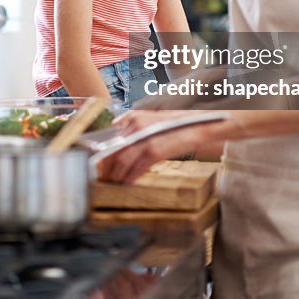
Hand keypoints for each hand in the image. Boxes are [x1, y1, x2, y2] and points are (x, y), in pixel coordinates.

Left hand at [97, 110, 222, 183]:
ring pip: (123, 161)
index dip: (106, 153)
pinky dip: (131, 176)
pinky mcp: (154, 151)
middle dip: (109, 165)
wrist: (196, 127)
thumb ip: (135, 127)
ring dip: (118, 174)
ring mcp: (145, 139)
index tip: (102, 162)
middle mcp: (136, 127)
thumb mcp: (152, 119)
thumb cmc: (175, 125)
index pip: (113, 138)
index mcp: (134, 117)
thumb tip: (122, 141)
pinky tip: (128, 182)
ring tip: (115, 181)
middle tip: (105, 175)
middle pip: (115, 150)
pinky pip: (138, 167)